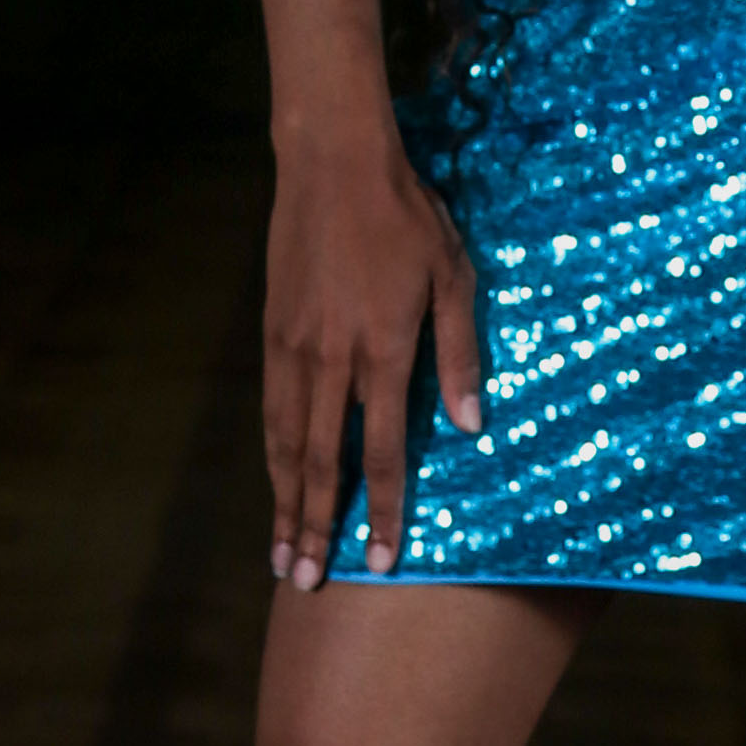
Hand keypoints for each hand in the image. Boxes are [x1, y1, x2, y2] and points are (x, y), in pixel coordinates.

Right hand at [262, 136, 482, 589]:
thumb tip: (473, 425)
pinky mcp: (273, 333)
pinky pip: (272, 409)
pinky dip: (273, 455)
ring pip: (286, 443)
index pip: (385, 453)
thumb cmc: (408, 215)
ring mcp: (294, 348)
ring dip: (284, 503)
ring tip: (281, 552)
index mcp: (383, 352)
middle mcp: (331, 360)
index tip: (381, 562)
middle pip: (321, 464)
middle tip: (306, 583)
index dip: (384, 512)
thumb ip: (461, 354)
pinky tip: (277, 480)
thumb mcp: (454, 277)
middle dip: (316, 529)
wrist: (332, 162)